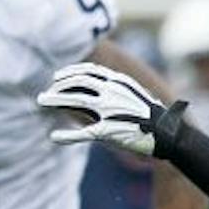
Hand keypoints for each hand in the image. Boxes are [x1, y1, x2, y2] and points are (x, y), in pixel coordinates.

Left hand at [39, 63, 168, 157]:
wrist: (167, 132)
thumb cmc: (149, 114)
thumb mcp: (133, 93)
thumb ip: (115, 87)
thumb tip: (99, 82)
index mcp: (119, 82)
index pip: (89, 71)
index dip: (70, 72)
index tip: (57, 76)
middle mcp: (113, 93)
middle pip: (78, 83)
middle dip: (58, 86)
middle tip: (44, 93)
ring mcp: (110, 111)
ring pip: (76, 100)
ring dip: (55, 100)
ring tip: (41, 102)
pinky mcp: (108, 131)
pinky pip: (82, 133)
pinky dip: (66, 135)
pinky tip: (54, 137)